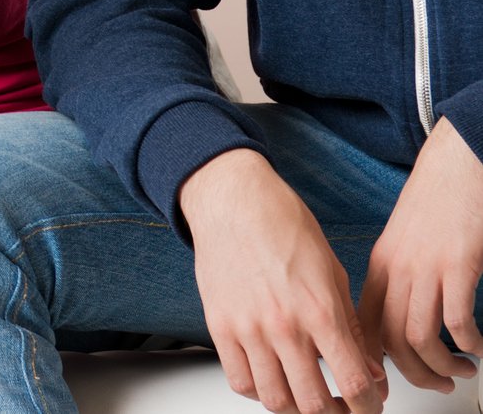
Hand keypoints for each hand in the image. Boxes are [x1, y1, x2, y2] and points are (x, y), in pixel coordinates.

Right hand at [181, 149, 385, 413]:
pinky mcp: (219, 326)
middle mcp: (283, 326)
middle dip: (337, 413)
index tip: (371, 406)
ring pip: (275, 400)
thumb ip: (350, 328)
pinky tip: (271, 381)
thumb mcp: (333, 274)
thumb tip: (368, 370)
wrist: (233, 200)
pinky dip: (258, 393)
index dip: (369, 407)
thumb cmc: (283, 226)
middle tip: (343, 407)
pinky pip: (239, 380)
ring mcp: (248, 329)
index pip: (353, 383)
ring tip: (307, 399)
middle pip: (314, 403)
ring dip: (297, 408)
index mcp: (319, 311)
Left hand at [361, 120, 482, 392]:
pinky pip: (456, 321)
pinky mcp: (457, 265)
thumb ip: (397, 276)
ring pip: (418, 337)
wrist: (457, 164)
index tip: (394, 376)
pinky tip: (478, 345)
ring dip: (442, 365)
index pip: (364, 325)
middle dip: (414, 373)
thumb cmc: (435, 202)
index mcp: (379, 265)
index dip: (376, 358)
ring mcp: (425, 268)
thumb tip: (400, 316)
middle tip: (438, 382)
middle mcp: (397, 269)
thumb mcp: (402, 242)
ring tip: (462, 370)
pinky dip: (468, 343)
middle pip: (390, 340)